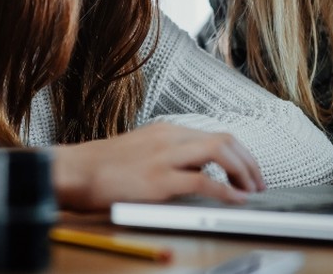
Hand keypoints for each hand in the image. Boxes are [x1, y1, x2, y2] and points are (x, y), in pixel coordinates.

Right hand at [51, 122, 264, 211]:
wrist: (74, 170)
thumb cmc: (103, 166)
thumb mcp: (141, 150)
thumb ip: (168, 155)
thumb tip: (196, 171)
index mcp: (167, 131)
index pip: (216, 135)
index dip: (240, 154)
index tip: (249, 172)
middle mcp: (170, 138)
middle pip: (225, 140)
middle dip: (248, 162)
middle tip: (258, 184)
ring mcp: (164, 157)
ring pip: (219, 152)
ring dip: (242, 172)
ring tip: (250, 191)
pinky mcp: (158, 179)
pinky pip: (202, 181)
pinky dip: (225, 191)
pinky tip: (234, 200)